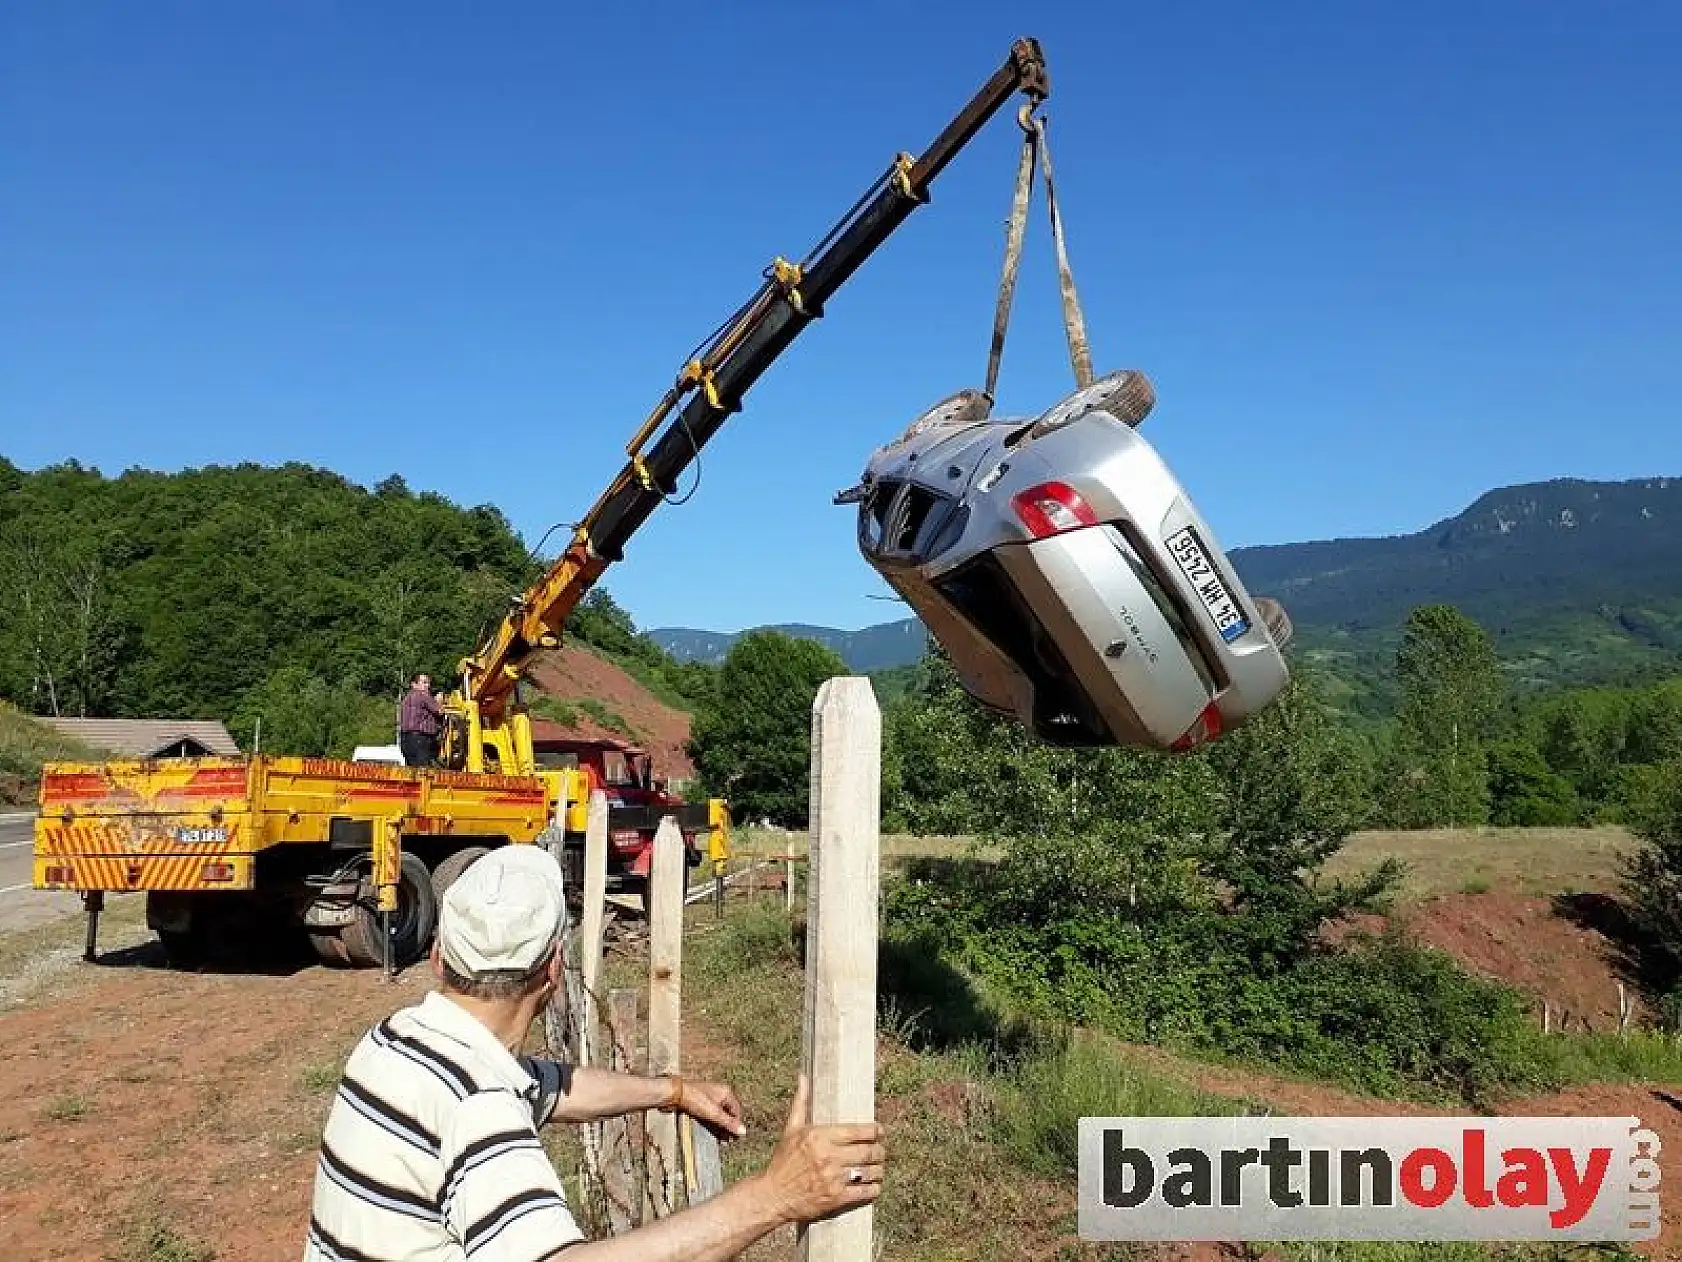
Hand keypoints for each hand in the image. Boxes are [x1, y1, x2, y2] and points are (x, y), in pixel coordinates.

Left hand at [677, 1078, 745, 1138]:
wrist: (674, 1094)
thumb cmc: (695, 1100)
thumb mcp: (713, 1113)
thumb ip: (728, 1123)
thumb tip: (744, 1132)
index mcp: (726, 1092)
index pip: (736, 1111)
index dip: (736, 1124)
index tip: (734, 1138)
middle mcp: (719, 1093)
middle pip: (727, 1113)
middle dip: (727, 1127)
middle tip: (726, 1141)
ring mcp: (709, 1098)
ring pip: (718, 1115)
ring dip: (719, 1127)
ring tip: (719, 1140)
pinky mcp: (700, 1102)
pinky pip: (709, 1115)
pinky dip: (711, 1123)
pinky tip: (710, 1132)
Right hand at [758, 1074, 883, 1226]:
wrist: (772, 1196)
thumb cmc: (782, 1161)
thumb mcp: (791, 1130)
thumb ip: (801, 1103)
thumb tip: (803, 1076)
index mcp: (820, 1136)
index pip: (859, 1131)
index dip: (875, 1131)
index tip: (879, 1131)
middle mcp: (828, 1156)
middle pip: (869, 1151)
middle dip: (880, 1151)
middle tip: (881, 1151)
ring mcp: (833, 1178)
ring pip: (870, 1172)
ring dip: (879, 1170)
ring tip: (878, 1168)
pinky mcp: (836, 1198)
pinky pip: (865, 1192)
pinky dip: (874, 1189)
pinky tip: (874, 1186)